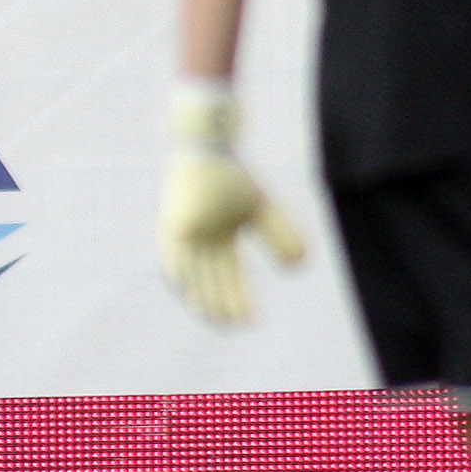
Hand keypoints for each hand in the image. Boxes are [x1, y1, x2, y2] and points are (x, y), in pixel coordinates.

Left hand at [158, 81, 305, 326]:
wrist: (208, 146)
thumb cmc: (230, 175)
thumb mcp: (260, 210)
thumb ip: (279, 236)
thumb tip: (298, 266)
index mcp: (219, 238)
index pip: (230, 276)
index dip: (240, 298)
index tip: (251, 320)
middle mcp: (200, 242)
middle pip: (213, 280)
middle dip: (226, 303)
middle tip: (240, 325)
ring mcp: (185, 235)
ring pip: (193, 275)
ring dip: (203, 297)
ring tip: (218, 318)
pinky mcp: (173, 225)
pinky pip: (172, 255)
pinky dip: (178, 273)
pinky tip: (185, 291)